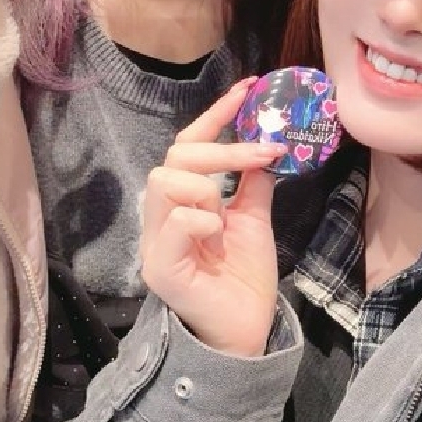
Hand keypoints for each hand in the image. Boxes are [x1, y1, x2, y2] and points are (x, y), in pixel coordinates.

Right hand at [140, 81, 285, 355]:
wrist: (247, 332)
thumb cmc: (243, 278)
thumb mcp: (254, 219)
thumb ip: (252, 182)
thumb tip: (266, 140)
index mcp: (182, 200)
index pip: (188, 144)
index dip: (215, 115)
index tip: (248, 89)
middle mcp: (161, 216)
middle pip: (175, 156)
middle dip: (222, 148)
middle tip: (263, 152)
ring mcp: (155, 241)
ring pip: (166, 180)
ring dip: (208, 187)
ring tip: (226, 215)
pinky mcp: (159, 266)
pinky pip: (176, 221)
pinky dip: (203, 218)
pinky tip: (217, 237)